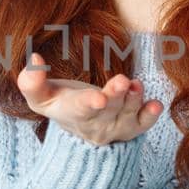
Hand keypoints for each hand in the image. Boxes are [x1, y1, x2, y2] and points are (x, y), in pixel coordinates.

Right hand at [17, 51, 163, 146]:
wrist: (79, 130)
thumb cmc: (59, 104)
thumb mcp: (40, 97)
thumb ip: (31, 82)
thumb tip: (34, 58)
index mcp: (74, 113)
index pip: (81, 109)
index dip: (89, 103)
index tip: (97, 99)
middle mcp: (97, 122)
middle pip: (108, 109)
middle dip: (116, 95)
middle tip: (124, 81)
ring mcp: (116, 126)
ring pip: (127, 114)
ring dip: (134, 100)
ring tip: (137, 85)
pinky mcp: (132, 127)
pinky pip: (143, 125)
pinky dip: (150, 116)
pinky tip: (156, 105)